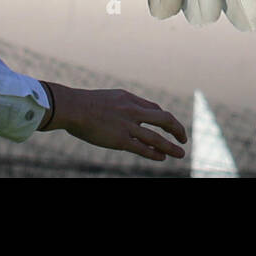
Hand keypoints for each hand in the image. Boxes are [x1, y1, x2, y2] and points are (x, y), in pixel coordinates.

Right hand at [39, 81, 187, 161]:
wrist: (72, 107)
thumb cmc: (83, 104)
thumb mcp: (107, 98)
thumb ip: (119, 106)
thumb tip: (123, 116)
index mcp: (129, 98)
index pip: (154, 108)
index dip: (164, 119)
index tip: (168, 126)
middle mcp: (132, 110)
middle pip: (163, 118)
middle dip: (176, 129)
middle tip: (183, 138)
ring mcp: (127, 125)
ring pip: (156, 137)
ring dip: (171, 146)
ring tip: (180, 153)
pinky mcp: (120, 139)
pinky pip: (143, 148)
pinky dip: (155, 153)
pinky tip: (162, 157)